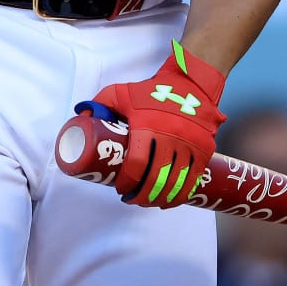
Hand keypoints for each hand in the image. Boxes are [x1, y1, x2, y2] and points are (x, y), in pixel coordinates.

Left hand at [91, 40, 225, 207]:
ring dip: (159, 199)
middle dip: (142, 196)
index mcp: (148, 124)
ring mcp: (190, 144)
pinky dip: (180, 195)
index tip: (120, 188)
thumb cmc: (153, 90)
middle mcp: (171, 136)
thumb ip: (101, 102)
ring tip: (148, 202)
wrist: (192, 83)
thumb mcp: (123, 92)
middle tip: (132, 199)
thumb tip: (81, 119)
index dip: (127, 181)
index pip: (137, 163)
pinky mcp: (205, 149)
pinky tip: (169, 202)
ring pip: (175, 182)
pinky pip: (192, 179)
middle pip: (156, 178)